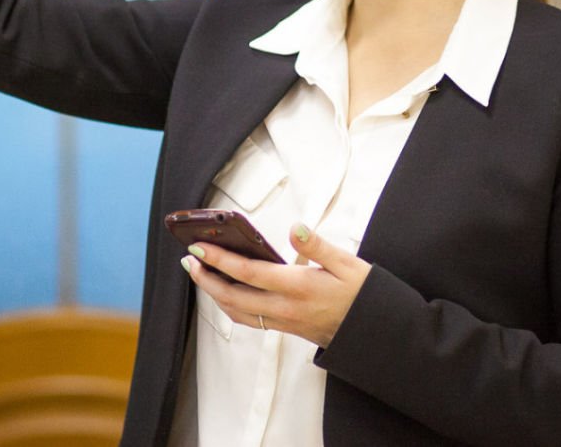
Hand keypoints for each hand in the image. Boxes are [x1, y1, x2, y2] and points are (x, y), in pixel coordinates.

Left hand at [181, 222, 370, 347]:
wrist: (371, 332)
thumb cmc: (361, 295)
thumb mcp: (347, 264)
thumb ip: (318, 246)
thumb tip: (295, 228)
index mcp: (298, 287)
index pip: (248, 273)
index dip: (220, 260)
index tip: (199, 247)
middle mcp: (285, 307)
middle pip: (233, 296)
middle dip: (206, 279)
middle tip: (189, 260)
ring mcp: (283, 321)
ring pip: (237, 312)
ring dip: (214, 294)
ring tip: (201, 274)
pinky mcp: (285, 328)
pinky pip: (249, 320)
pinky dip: (230, 306)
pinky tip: (226, 294)